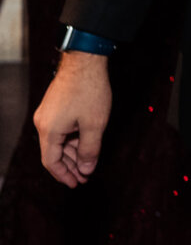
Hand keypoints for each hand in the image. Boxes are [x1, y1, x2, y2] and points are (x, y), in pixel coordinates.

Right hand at [35, 50, 110, 187]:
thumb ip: (90, 149)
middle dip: (70, 166)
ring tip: (87, 163)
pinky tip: (84, 143)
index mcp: (48, 131)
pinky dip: (71, 139)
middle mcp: (42, 124)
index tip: (77, 183)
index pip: (51, 162)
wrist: (85, 61)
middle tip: (85, 176)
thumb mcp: (95, 124)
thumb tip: (87, 168)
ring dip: (72, 153)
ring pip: (58, 141)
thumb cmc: (90, 90)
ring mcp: (47, 114)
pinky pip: (60, 129)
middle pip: (53, 153)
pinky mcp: (53, 106)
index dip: (64, 175)